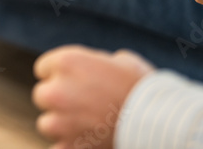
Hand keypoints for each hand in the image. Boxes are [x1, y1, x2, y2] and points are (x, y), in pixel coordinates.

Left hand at [33, 46, 153, 148]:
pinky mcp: (69, 147)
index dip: (61, 75)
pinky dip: (72, 146)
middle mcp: (56, 91)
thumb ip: (95, 63)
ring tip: (87, 125)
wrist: (160, 122)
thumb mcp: (120, 61)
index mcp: (66, 63)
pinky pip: (59, 147)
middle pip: (42, 95)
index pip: (43, 68)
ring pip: (46, 123)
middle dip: (59, 100)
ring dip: (62, 125)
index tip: (76, 83)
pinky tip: (89, 141)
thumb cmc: (145, 88)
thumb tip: (91, 69)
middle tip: (83, 105)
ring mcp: (60, 122)